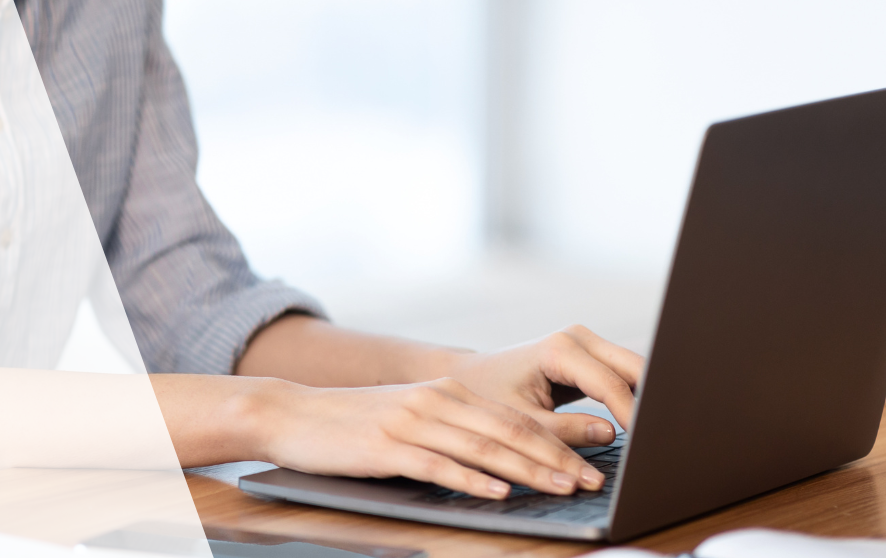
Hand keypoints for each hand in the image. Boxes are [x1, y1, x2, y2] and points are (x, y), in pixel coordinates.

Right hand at [250, 376, 606, 498]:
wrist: (291, 414)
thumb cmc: (354, 424)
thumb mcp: (411, 415)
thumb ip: (454, 428)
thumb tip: (504, 459)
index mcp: (448, 391)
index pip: (516, 418)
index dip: (559, 441)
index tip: (593, 462)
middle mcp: (435, 400)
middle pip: (509, 432)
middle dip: (557, 459)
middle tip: (593, 481)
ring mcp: (412, 422)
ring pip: (483, 449)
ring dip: (528, 471)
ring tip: (562, 488)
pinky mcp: (388, 446)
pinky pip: (440, 465)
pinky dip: (473, 481)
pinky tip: (499, 493)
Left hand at [445, 325, 644, 447]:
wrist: (472, 376)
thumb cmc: (489, 395)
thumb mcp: (521, 420)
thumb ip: (564, 431)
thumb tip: (612, 435)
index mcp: (559, 349)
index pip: (611, 385)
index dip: (635, 417)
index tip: (650, 448)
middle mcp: (578, 339)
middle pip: (635, 369)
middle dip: (652, 402)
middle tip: (667, 440)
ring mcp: (587, 343)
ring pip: (635, 371)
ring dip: (649, 399)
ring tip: (662, 435)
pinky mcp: (592, 356)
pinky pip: (624, 376)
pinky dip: (636, 398)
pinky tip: (646, 425)